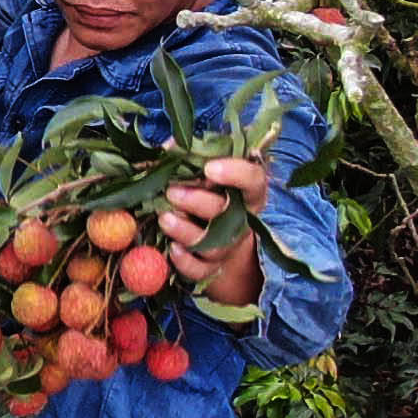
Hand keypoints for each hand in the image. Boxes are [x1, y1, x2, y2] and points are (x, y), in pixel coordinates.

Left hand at [159, 156, 270, 308]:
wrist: (220, 237)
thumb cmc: (211, 195)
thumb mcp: (208, 173)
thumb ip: (193, 157)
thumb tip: (170, 147)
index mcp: (247, 193)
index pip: (253, 180)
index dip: (235, 174)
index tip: (209, 167)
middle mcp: (241, 221)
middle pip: (224, 212)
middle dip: (196, 201)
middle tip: (171, 191)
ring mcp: (227, 246)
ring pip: (212, 245)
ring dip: (185, 231)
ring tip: (164, 217)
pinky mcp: (210, 268)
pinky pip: (200, 271)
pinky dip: (185, 262)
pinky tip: (171, 249)